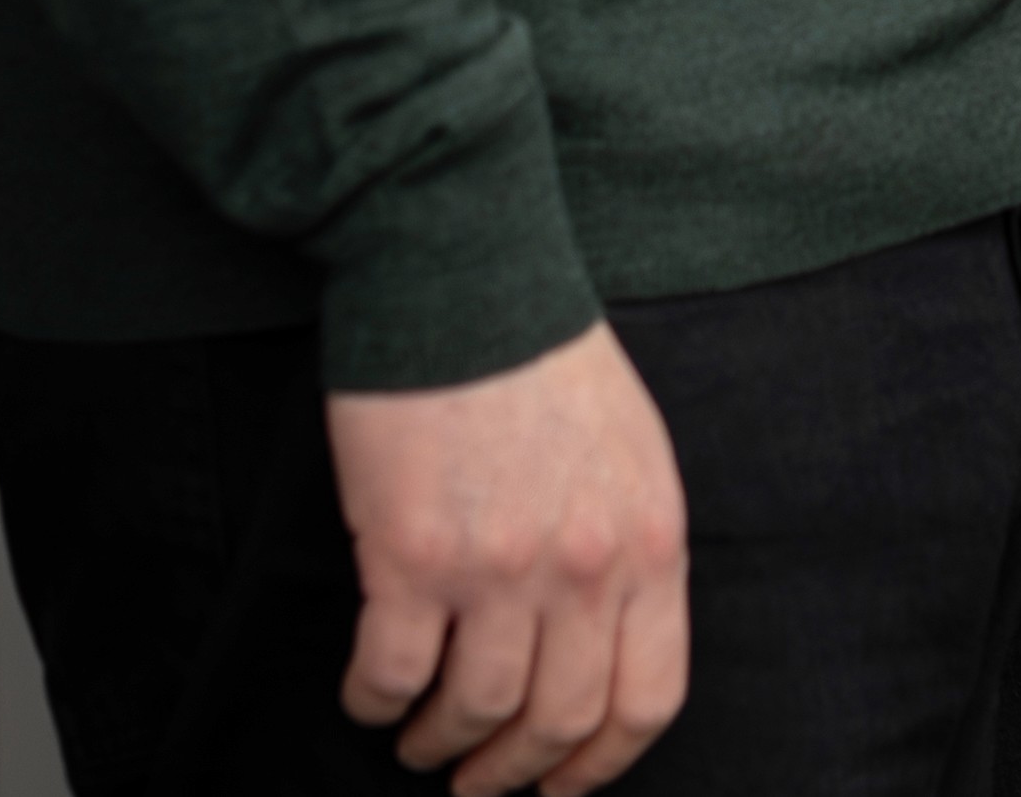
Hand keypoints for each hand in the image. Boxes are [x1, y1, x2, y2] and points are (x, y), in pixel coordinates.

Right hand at [326, 319, 691, 791]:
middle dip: (513, 772)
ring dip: (440, 745)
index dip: (599, 764)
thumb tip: (600, 638)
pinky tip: (370, 695)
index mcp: (650, 541)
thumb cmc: (542, 354)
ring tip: (418, 742)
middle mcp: (583, 567)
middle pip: (558, 722)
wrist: (463, 274)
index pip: (647, 699)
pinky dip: (376, 701)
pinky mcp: (411, 554)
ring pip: (474, 711)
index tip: (560, 786)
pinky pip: (391, 673)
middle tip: (477, 785)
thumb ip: (626, 547)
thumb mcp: (632, 451)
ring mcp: (499, 566)